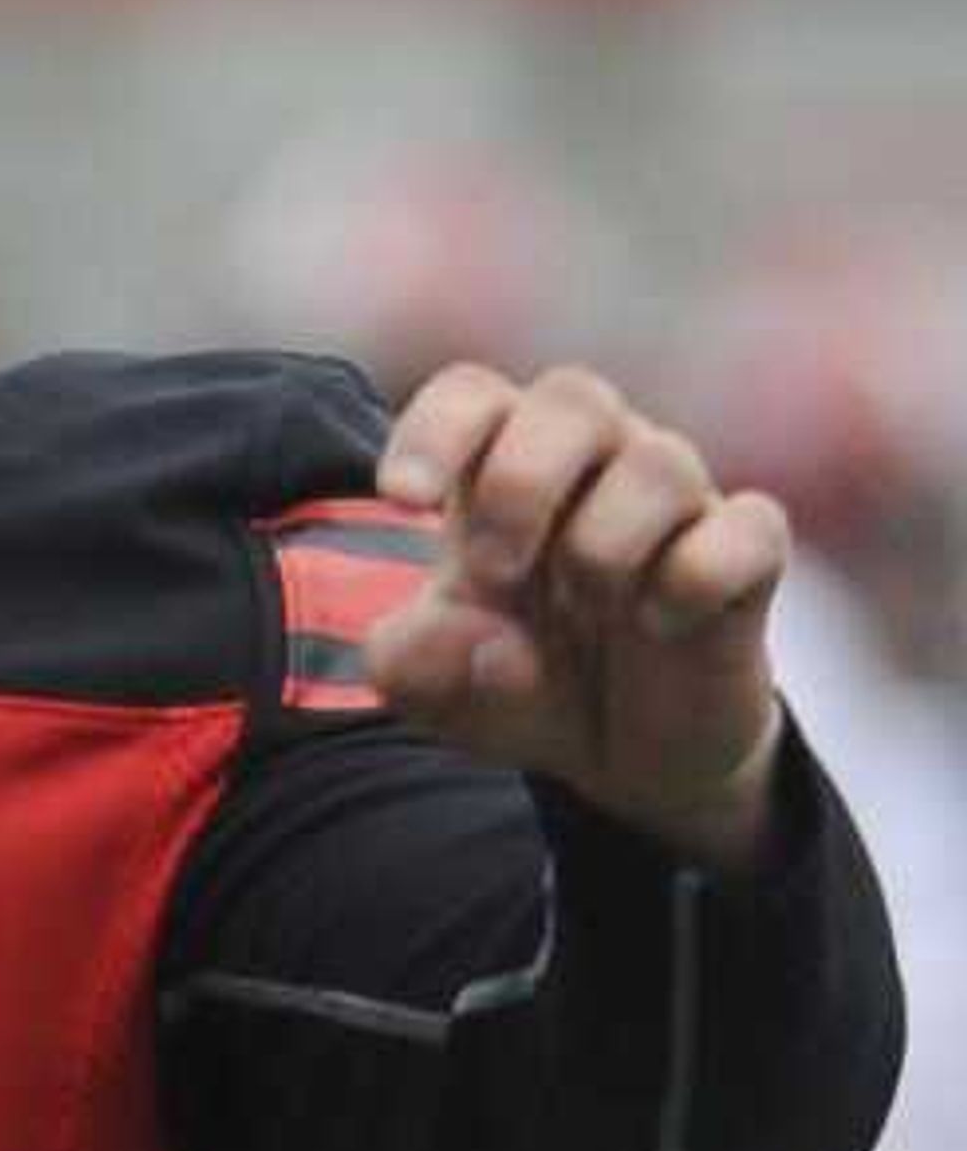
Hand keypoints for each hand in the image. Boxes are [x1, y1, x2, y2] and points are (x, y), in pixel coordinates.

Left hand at [367, 359, 793, 874]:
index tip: (402, 500)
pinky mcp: (748, 554)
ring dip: (603, 546)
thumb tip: (456, 642)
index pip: (472, 395)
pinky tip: (660, 624)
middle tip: (497, 572)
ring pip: (659, 463)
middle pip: (574, 397)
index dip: (437, 430)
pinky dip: (696, 578)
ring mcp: (677, 501)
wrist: (618, 755)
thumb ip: (414, 663)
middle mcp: (595, 463)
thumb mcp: (437, 690)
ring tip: (587, 608)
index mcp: (500, 470)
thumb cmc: (515, 686)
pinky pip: (748, 528)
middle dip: (523, 483)